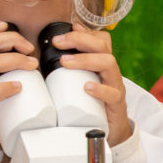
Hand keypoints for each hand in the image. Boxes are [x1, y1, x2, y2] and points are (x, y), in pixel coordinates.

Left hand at [51, 27, 131, 145]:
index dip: (85, 32)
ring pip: (109, 64)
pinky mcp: (117, 104)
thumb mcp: (80, 84)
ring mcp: (116, 86)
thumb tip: (45, 57)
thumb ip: (68, 72)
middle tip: (58, 42)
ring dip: (85, 60)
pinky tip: (87, 87)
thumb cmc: (92, 106)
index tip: (66, 30)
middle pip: (103, 46)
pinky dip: (100, 89)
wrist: (112, 132)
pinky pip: (113, 94)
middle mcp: (111, 72)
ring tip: (65, 62)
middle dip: (80, 40)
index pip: (100, 40)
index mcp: (102, 65)